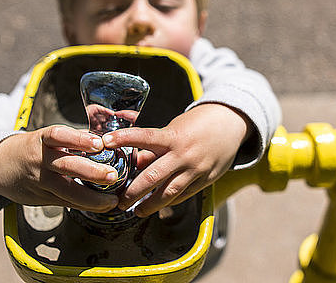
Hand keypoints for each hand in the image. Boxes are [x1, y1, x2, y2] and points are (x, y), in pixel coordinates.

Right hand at [0, 125, 119, 212]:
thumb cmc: (31, 149)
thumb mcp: (46, 138)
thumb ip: (72, 141)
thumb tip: (106, 143)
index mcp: (42, 140)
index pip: (59, 136)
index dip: (79, 140)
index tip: (99, 144)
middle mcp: (40, 160)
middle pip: (66, 165)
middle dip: (91, 172)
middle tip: (112, 176)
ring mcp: (40, 181)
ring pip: (66, 190)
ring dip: (92, 197)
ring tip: (111, 200)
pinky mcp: (40, 197)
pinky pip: (65, 202)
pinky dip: (85, 205)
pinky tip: (102, 206)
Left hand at [102, 103, 250, 216]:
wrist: (230, 124)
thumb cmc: (197, 125)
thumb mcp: (174, 129)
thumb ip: (156, 148)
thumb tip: (136, 164)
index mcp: (173, 136)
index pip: (144, 137)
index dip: (123, 139)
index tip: (105, 143)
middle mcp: (183, 154)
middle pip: (153, 176)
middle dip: (133, 192)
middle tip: (119, 202)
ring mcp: (196, 169)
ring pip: (169, 192)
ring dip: (150, 205)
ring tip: (137, 211)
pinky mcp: (205, 180)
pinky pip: (184, 195)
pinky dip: (170, 201)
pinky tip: (158, 207)